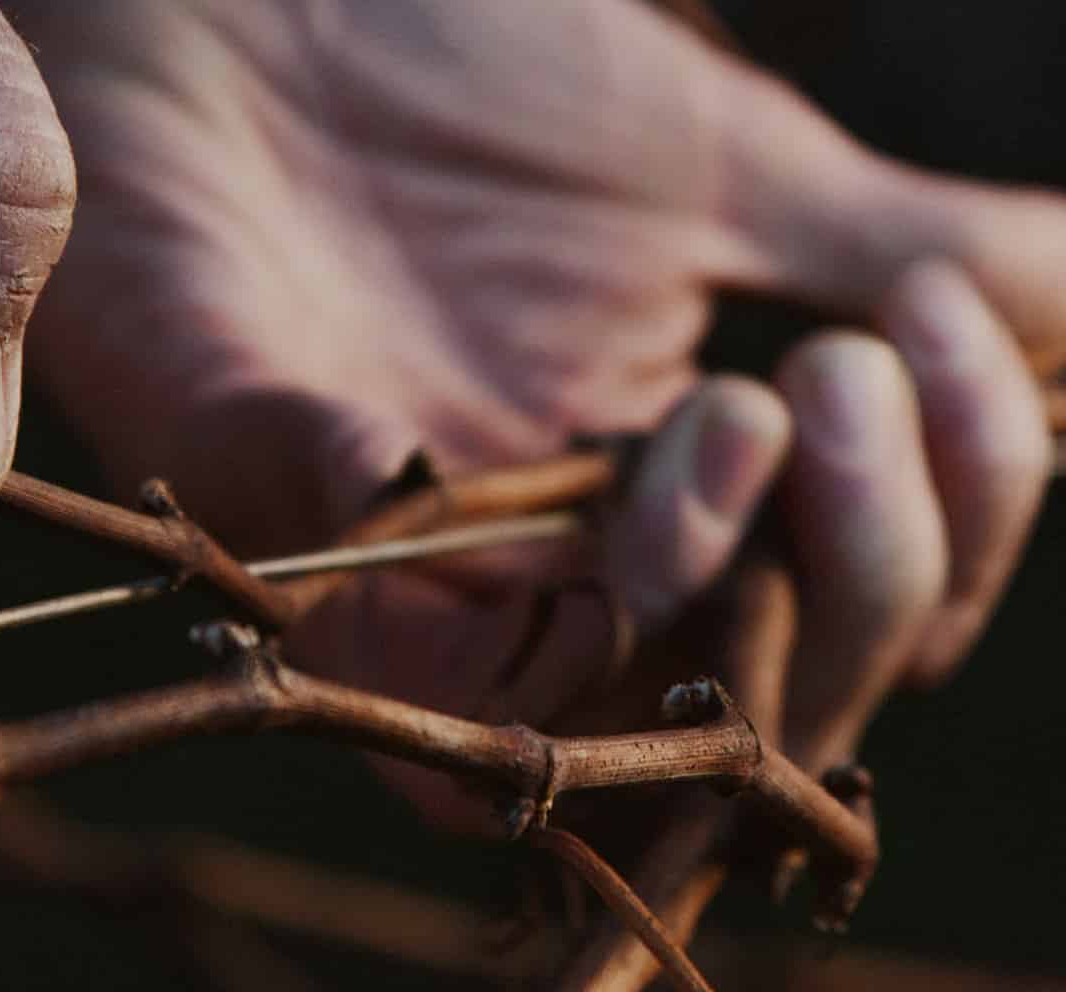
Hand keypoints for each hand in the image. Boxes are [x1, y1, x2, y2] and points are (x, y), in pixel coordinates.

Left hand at [13, 1, 1055, 806]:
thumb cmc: (460, 63)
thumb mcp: (717, 160)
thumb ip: (895, 243)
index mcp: (664, 491)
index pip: (850, 617)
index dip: (949, 533)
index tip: (940, 332)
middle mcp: (543, 560)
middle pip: (758, 711)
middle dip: (872, 566)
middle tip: (848, 370)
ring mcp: (396, 559)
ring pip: (589, 723)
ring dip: (713, 580)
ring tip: (750, 398)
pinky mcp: (245, 507)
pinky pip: (359, 645)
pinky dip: (435, 568)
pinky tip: (476, 436)